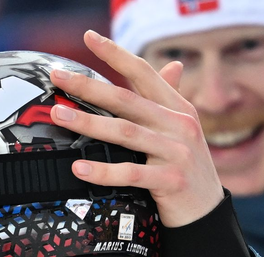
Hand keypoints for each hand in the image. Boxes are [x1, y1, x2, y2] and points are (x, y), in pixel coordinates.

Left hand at [50, 30, 223, 227]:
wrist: (206, 212)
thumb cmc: (184, 168)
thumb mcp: (180, 131)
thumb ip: (167, 101)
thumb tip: (172, 66)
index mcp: (177, 108)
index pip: (143, 73)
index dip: (116, 54)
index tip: (88, 38)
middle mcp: (178, 124)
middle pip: (126, 99)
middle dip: (88, 86)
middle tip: (57, 77)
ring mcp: (176, 152)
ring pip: (125, 132)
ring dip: (88, 122)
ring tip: (59, 115)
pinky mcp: (171, 180)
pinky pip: (130, 173)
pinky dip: (103, 171)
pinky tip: (78, 167)